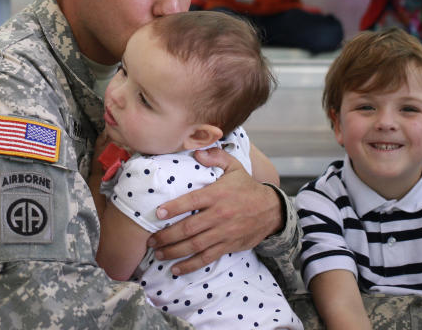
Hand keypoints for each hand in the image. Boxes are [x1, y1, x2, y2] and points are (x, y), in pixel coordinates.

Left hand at [147, 147, 282, 274]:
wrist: (271, 210)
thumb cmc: (247, 187)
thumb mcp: (235, 167)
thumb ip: (216, 157)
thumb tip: (197, 152)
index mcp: (217, 195)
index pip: (192, 201)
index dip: (174, 208)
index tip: (158, 213)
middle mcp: (219, 215)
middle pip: (189, 228)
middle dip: (167, 236)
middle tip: (150, 240)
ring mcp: (223, 233)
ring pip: (195, 245)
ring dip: (174, 251)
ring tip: (157, 253)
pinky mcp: (228, 246)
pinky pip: (207, 258)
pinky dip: (191, 265)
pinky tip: (176, 269)